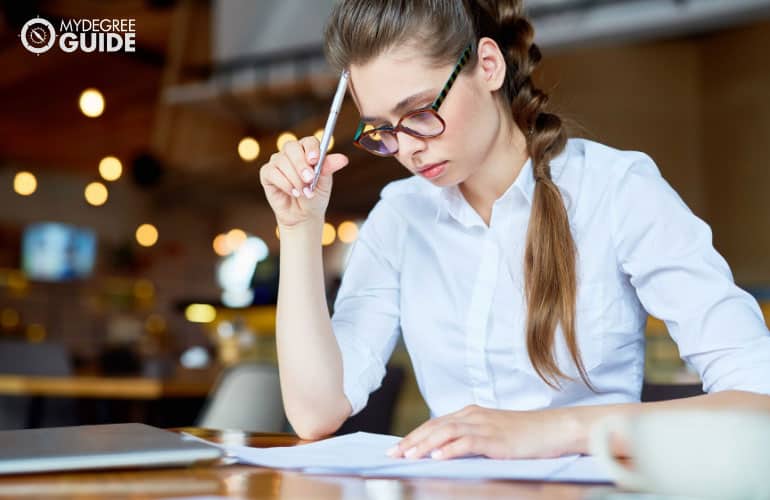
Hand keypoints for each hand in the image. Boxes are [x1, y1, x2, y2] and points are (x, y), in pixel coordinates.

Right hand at [259, 136, 348, 227]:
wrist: (303, 215)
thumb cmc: (315, 196)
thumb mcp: (324, 183)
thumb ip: (328, 168)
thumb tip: (343, 159)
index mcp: (307, 151)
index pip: (308, 141)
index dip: (311, 149)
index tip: (315, 160)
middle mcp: (291, 153)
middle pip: (292, 147)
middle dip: (300, 164)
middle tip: (309, 179)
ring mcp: (277, 162)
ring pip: (282, 161)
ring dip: (295, 179)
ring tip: (304, 192)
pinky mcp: (267, 173)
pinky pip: (272, 172)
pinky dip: (284, 184)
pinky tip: (293, 193)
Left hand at [386, 404, 575, 459]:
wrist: (554, 428)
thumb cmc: (525, 435)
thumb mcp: (492, 435)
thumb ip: (470, 439)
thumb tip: (446, 453)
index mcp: (471, 413)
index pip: (435, 424)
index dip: (414, 435)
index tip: (396, 448)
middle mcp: (474, 415)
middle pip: (435, 426)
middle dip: (412, 441)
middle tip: (393, 454)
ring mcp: (485, 425)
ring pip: (446, 432)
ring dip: (424, 445)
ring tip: (408, 456)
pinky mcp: (496, 439)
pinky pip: (468, 442)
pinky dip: (450, 449)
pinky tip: (437, 457)